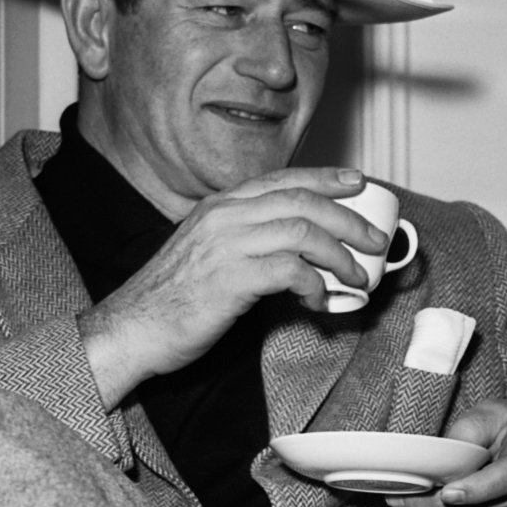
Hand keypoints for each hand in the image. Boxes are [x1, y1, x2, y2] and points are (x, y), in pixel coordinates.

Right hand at [79, 168, 387, 407]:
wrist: (132, 327)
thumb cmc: (171, 299)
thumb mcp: (209, 253)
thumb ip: (246, 243)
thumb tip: (297, 255)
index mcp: (220, 206)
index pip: (283, 180)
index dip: (326, 178)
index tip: (357, 183)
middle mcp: (224, 216)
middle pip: (302, 202)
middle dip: (347, 219)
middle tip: (374, 239)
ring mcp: (226, 245)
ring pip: (302, 232)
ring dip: (339, 255)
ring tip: (357, 276)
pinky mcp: (230, 278)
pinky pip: (289, 271)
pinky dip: (314, 285)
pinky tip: (319, 301)